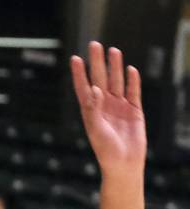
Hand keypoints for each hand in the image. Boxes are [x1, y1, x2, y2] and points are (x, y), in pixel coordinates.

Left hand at [71, 42, 145, 176]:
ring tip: (113, 51)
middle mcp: (104, 107)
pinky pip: (133, 93)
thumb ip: (93, 109)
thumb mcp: (96, 129)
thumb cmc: (105, 150)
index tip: (75, 58)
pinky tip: (131, 70)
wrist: (124, 164)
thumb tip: (94, 89)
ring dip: (115, 67)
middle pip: (100, 79)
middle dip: (97, 62)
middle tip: (95, 45)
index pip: (83, 88)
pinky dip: (133, 81)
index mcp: (91, 112)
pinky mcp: (134, 111)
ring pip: (117, 82)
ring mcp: (119, 108)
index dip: (79, 74)